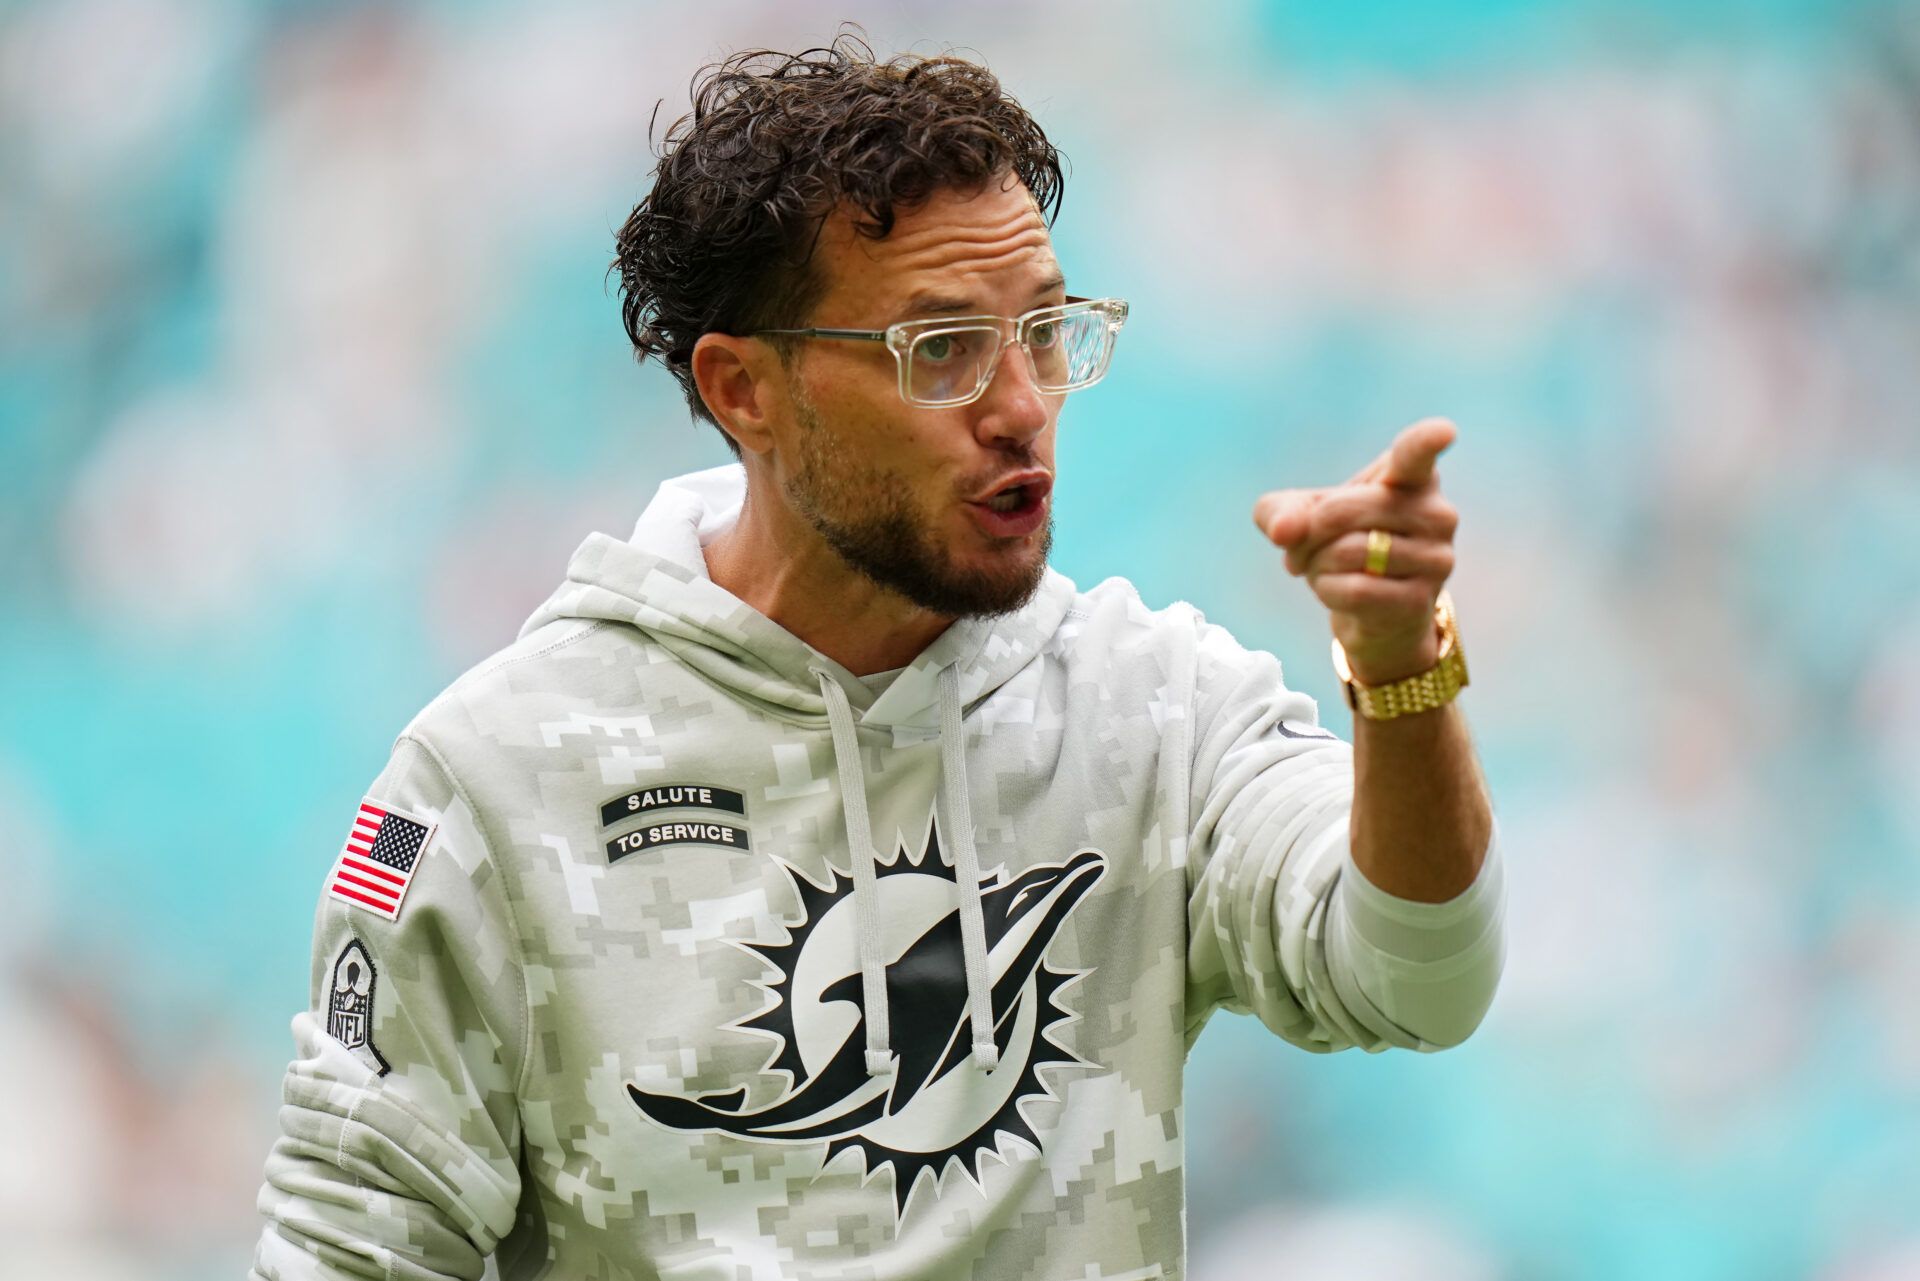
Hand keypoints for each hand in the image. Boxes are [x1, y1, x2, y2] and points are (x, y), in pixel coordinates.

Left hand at [1251, 417, 1459, 685]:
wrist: (1371, 608)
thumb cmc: (1339, 542)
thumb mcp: (1300, 517)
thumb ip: (1280, 511)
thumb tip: (1284, 531)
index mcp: (1413, 477)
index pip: (1418, 454)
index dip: (1427, 440)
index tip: (1443, 431)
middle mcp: (1437, 512)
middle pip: (1340, 512)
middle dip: (1306, 534)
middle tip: (1303, 547)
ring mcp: (1437, 557)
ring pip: (1346, 553)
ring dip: (1317, 566)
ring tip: (1327, 569)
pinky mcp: (1421, 599)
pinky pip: (1353, 590)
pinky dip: (1327, 591)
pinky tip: (1336, 591)